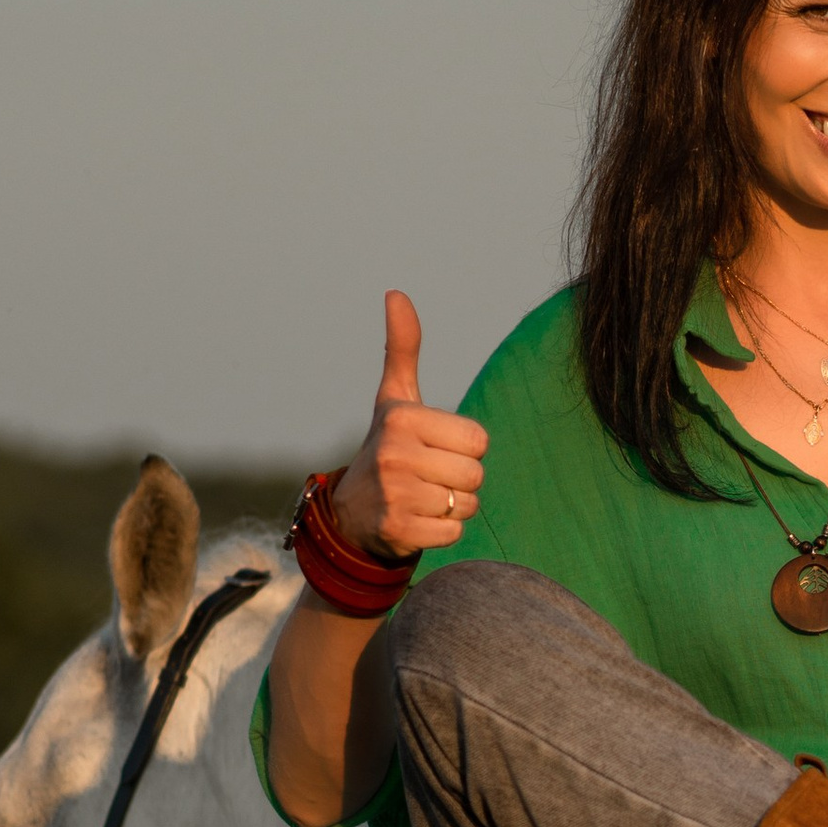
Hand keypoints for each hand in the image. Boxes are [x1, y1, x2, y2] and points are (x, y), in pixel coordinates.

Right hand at [329, 292, 488, 559]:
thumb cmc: (387, 448)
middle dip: (462, 480)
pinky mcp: (398, 530)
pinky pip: (454, 533)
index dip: (464, 447)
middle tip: (430, 478)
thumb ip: (402, 349)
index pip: (477, 438)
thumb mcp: (394, 399)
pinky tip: (419, 521)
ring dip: (453, 507)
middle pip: (476, 474)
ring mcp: (395, 494)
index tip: (436, 449)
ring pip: (467, 504)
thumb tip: (396, 293)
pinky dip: (443, 532)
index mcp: (402, 418)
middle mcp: (395, 454)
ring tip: (423, 498)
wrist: (350, 515)